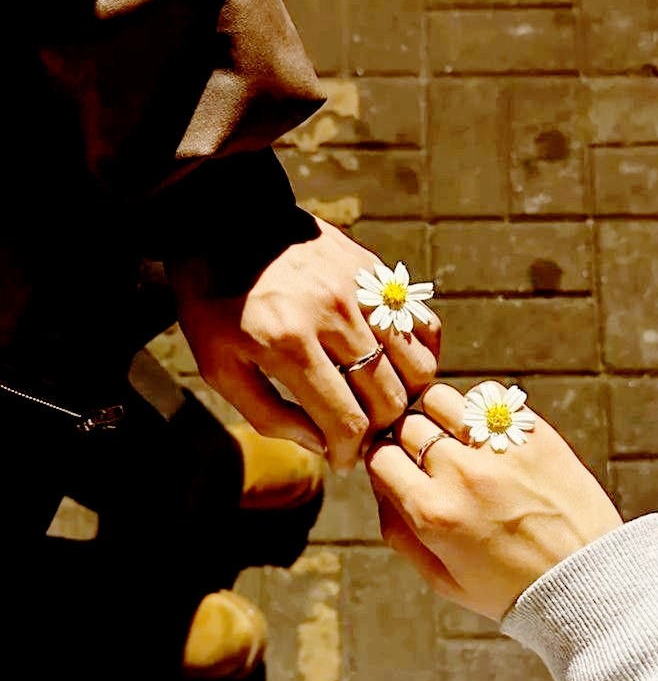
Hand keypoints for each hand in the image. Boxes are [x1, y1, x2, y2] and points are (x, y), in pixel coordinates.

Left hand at [171, 216, 440, 471]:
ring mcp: (360, 288)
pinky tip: (397, 364)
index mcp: (289, 343)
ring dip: (404, 395)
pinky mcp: (374, 270)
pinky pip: (421, 321)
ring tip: (379, 401)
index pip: (347, 420)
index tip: (343, 460)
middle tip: (361, 434)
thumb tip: (319, 444)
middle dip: (378, 430)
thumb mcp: (218, 364)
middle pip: (388, 397)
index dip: (350, 452)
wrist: (222, 220)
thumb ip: (267, 413)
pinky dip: (421, 351)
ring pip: (416, 363)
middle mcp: (334, 315)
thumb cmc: (214, 299)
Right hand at [365, 382, 621, 620]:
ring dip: (438, 416)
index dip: (382, 460)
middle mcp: (461, 474)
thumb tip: (381, 485)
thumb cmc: (511, 587)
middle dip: (407, 438)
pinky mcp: (533, 432)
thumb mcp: (441, 579)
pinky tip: (486, 432)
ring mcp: (498, 448)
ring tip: (454, 437)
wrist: (586, 583)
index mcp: (432, 513)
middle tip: (426, 456)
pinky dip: (479, 408)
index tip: (395, 467)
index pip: (379, 456)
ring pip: (440, 400)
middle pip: (406, 424)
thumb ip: (398, 531)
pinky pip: (487, 396)